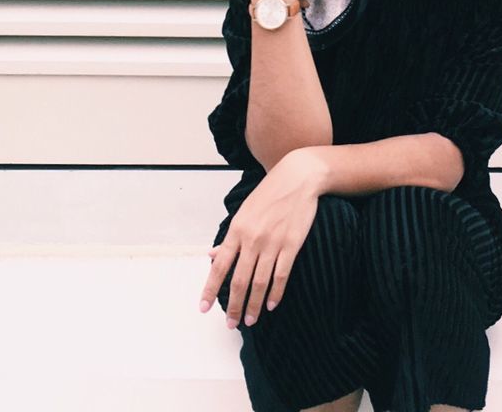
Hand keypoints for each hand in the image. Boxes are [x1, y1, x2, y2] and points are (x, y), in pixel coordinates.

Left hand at [198, 148, 328, 327]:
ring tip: (250, 320)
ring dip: (254, 304)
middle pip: (239, 280)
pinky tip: (271, 305)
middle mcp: (252, 239)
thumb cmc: (269, 194)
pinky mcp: (291, 245)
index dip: (210, 289)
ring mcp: (272, 243)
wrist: (298, 178)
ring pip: (259, 282)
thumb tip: (210, 255)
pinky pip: (281, 275)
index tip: (203, 308)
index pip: (219, 266)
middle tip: (230, 324)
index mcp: (237, 230)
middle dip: (233, 306)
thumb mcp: (244, 212)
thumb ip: (229, 237)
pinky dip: (275, 293)